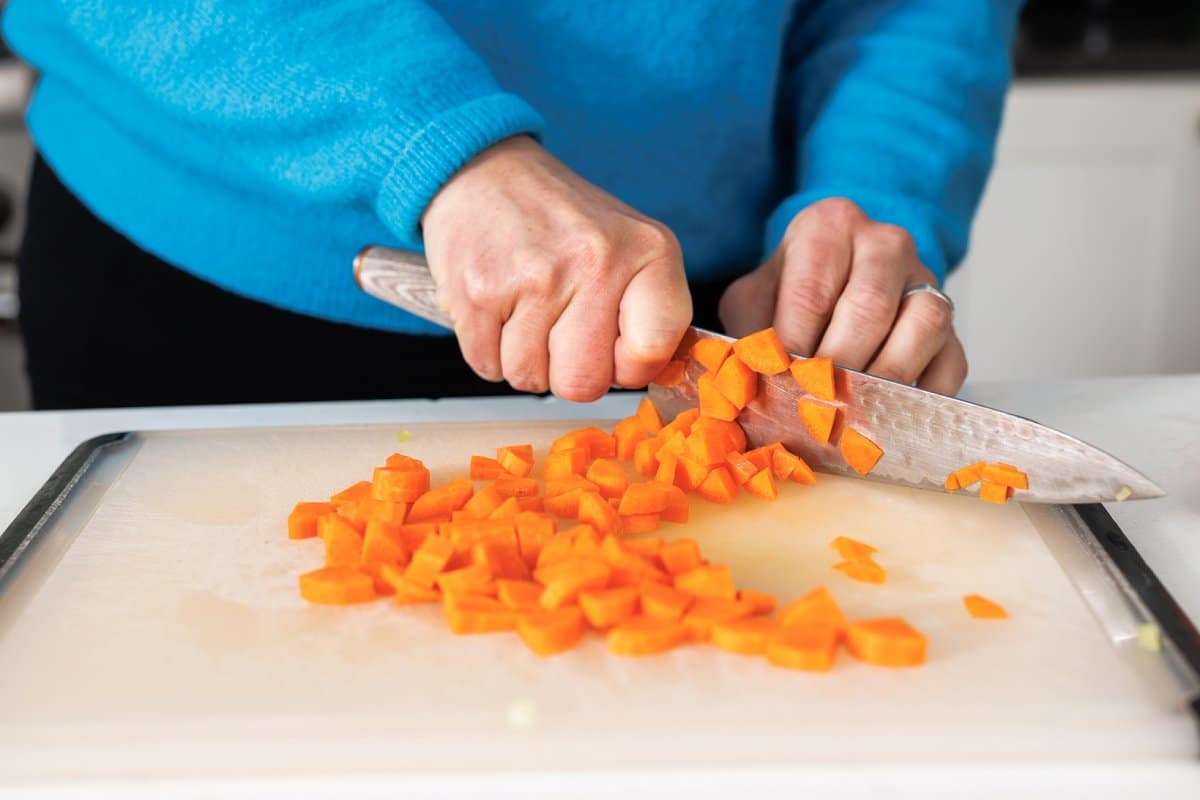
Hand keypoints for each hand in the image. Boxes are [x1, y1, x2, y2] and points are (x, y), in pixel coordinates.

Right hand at [421, 136, 691, 400]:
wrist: (484, 173)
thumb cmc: (561, 221)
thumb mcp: (630, 246)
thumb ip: (651, 313)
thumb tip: (655, 376)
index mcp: (648, 252)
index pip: (653, 352)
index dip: (626, 366)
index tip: (613, 347)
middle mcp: (595, 262)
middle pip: (583, 384)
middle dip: (567, 371)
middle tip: (560, 329)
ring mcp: (534, 278)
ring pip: (529, 378)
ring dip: (524, 358)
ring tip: (526, 308)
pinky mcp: (480, 293)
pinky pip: (487, 367)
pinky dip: (488, 349)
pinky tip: (498, 306)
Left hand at [718, 198, 966, 393]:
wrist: (834, 282)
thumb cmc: (788, 294)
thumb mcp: (753, 300)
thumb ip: (749, 332)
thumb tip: (750, 382)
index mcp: (828, 226)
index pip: (811, 292)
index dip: (794, 347)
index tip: (780, 384)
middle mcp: (885, 242)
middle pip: (869, 309)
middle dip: (837, 368)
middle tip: (813, 408)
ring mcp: (925, 280)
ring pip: (923, 325)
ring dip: (884, 380)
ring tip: (851, 413)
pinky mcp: (951, 324)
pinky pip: (950, 362)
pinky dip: (922, 396)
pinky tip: (888, 415)